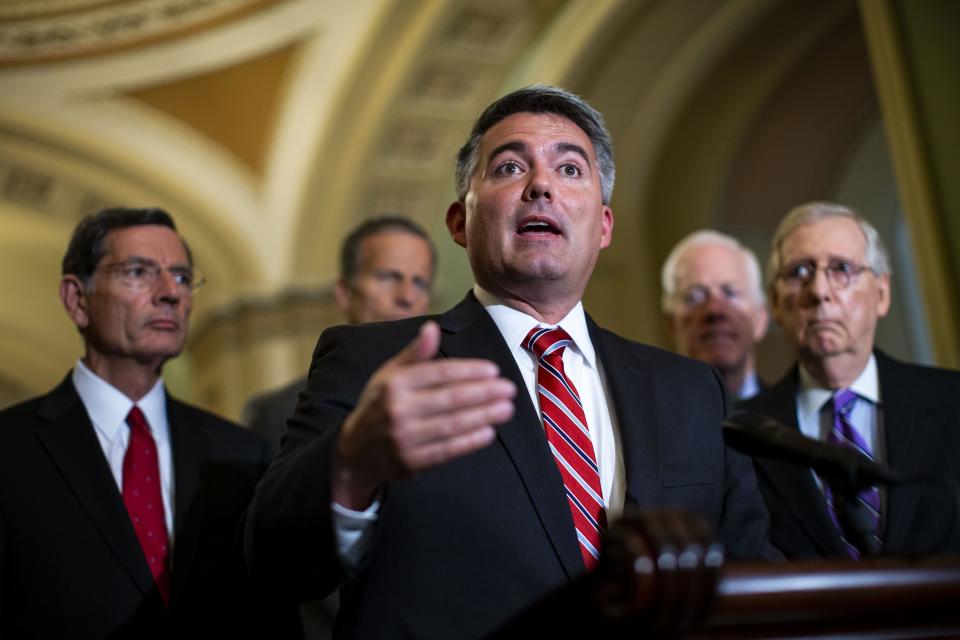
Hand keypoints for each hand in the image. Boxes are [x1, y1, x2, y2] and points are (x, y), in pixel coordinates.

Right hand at [332, 321, 516, 507]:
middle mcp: (398, 409)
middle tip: (510, 389)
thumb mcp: (390, 374)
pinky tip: (488, 432)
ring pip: (452, 425)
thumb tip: (432, 327)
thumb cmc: (380, 404)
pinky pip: (446, 450)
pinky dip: (469, 442)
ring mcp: (404, 437)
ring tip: (506, 409)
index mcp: (395, 383)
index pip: (439, 373)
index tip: (493, 371)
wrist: (356, 449)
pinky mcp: (411, 461)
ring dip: (483, 416)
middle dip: (484, 393)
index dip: (469, 371)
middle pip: (450, 399)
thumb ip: (415, 353)